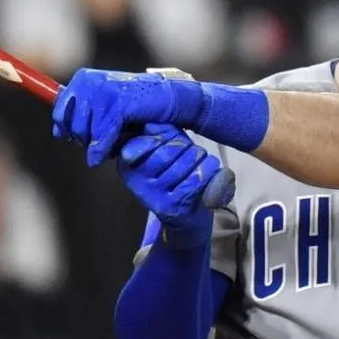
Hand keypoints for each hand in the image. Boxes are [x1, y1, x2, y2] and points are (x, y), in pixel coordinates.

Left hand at [53, 69, 204, 166]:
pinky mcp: (119, 102)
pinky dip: (103, 148)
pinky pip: (103, 133)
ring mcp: (104, 91)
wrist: (168, 97)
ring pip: (85, 130)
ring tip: (112, 144)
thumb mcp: (106, 108)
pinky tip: (104, 156)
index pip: (59, 110)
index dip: (64, 128)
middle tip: (100, 143)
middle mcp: (90, 82)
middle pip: (72, 124)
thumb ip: (83, 117)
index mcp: (84, 79)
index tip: (71, 139)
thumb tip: (59, 134)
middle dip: (84, 138)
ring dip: (97, 144)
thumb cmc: (136, 105)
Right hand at [116, 123, 220, 239]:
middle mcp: (135, 180)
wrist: (185, 217)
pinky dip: (211, 173)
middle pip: (171, 150)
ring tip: (201, 167)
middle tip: (193, 155)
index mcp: (127, 162)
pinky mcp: (171, 207)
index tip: (176, 144)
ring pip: (187, 162)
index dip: (169, 138)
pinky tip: (211, 176)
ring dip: (203, 160)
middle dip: (189, 149)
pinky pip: (198, 179)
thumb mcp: (165, 146)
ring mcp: (152, 195)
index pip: (150, 138)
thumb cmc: (176, 173)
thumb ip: (160, 131)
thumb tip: (154, 121)